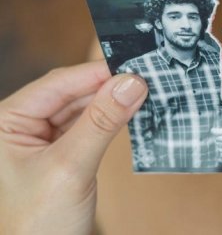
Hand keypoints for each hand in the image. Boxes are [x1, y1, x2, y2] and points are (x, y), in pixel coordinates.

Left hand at [0, 61, 147, 234]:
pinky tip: (128, 112)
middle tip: (143, 81)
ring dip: (111, 102)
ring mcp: (44, 137)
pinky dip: (110, 119)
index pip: (57, 84)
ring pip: (83, 107)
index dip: (96, 74)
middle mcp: (23, 124)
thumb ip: (102, 122)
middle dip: (107, 88)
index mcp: (8, 121)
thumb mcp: (71, 167)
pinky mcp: (63, 149)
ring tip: (141, 95)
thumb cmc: (38, 223)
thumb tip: (130, 84)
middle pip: (72, 93)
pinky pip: (89, 124)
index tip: (131, 68)